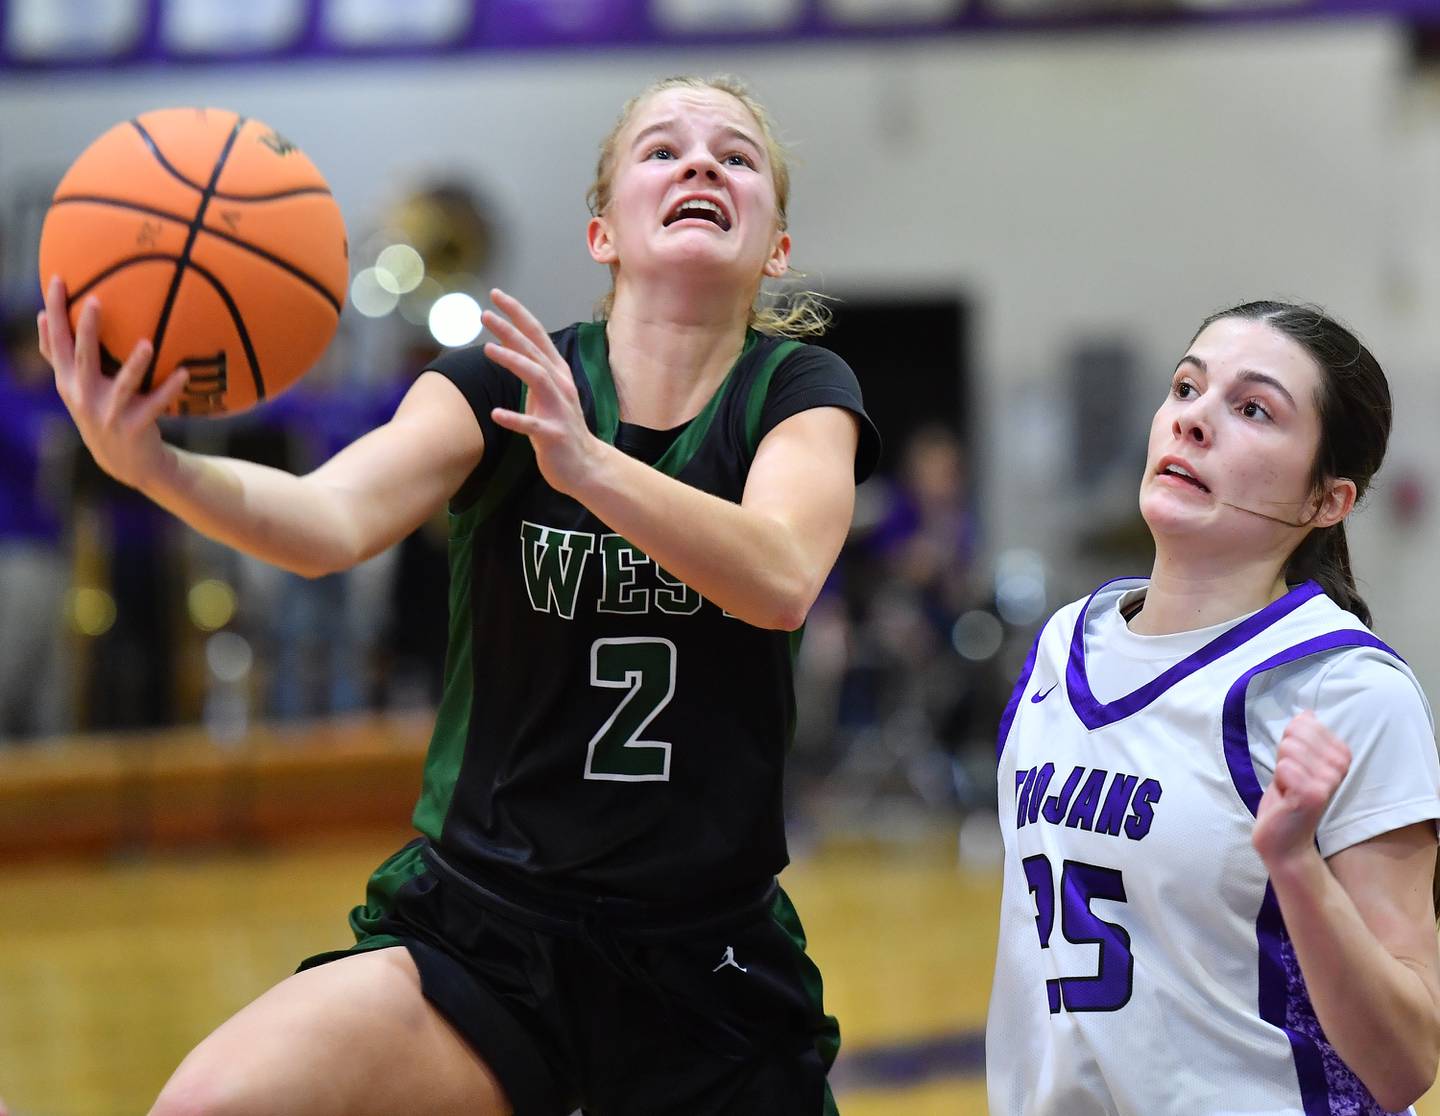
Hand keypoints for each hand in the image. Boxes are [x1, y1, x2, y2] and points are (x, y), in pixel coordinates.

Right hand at [38, 275, 188, 489]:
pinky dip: (169, 389)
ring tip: (147, 343)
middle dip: (87, 330)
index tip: (58, 279)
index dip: (54, 312)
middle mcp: (82, 396)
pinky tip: (183, 372)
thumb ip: (61, 356)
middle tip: (94, 299)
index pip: (56, 342)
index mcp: (68, 381)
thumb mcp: (76, 386)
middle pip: (82, 358)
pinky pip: (154, 405)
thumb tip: (42, 315)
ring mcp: (107, 414)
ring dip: (135, 365)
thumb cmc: (101, 411)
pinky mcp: (133, 428)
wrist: (124, 461)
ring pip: (122, 385)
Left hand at [482, 289, 600, 497]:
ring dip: (513, 362)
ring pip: (537, 378)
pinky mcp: (554, 435)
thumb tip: (508, 345)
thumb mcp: (548, 393)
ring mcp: (559, 410)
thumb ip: (533, 369)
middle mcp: (561, 386)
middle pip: (534, 350)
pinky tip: (496, 414)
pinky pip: (533, 425)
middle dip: (510, 329)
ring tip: (488, 350)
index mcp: (558, 373)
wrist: (585, 466)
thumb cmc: (560, 428)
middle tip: (485, 313)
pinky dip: (515, 418)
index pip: (537, 335)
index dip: (518, 313)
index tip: (496, 294)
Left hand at [1253, 710, 1351, 868]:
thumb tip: (1306, 712)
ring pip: (1288, 749)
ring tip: (1289, 790)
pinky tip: (1287, 798)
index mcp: (1340, 754)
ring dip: (1280, 770)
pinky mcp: (1313, 795)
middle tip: (1289, 781)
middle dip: (1282, 757)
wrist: (1285, 842)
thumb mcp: (1295, 762)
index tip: (1296, 769)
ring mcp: (1328, 780)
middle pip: (1294, 734)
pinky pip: (1284, 767)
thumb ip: (1301, 738)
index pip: (1303, 723)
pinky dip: (1278, 781)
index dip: (1288, 744)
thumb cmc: (1288, 800)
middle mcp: (1340, 766)